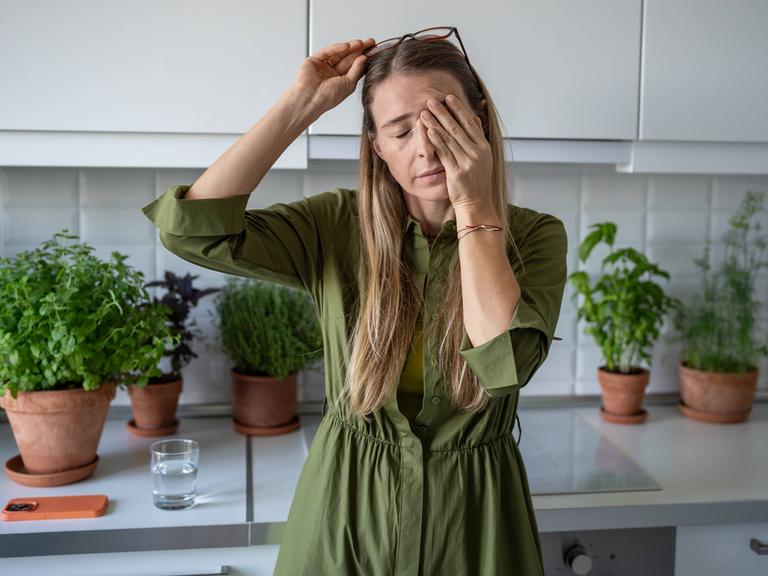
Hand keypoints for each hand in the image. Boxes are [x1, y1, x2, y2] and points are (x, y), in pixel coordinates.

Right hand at [292, 38, 375, 114]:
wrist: (311, 99)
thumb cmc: (328, 98)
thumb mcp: (349, 84)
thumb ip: (357, 69)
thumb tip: (364, 58)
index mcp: (341, 81)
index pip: (354, 67)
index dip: (364, 58)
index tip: (373, 51)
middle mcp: (332, 73)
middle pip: (348, 59)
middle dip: (359, 50)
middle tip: (370, 43)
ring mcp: (323, 66)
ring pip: (339, 54)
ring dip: (350, 47)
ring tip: (361, 43)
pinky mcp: (314, 60)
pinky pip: (327, 51)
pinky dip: (337, 48)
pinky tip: (348, 45)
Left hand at [418, 93, 491, 209]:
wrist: (476, 203)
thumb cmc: (476, 181)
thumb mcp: (482, 157)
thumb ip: (477, 137)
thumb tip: (475, 117)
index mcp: (484, 147)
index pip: (470, 123)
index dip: (458, 109)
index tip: (449, 97)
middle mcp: (477, 153)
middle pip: (457, 128)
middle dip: (443, 112)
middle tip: (432, 100)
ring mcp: (468, 162)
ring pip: (449, 138)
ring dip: (436, 123)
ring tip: (425, 112)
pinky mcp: (457, 172)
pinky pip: (445, 153)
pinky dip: (436, 140)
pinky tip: (429, 131)